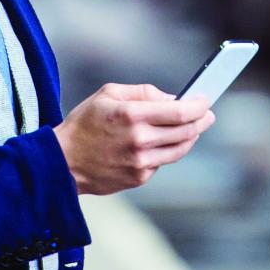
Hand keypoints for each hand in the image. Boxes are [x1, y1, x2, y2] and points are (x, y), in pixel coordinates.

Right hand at [53, 83, 214, 195]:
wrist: (63, 162)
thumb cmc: (84, 124)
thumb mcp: (108, 94)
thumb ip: (143, 92)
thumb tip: (171, 99)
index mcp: (132, 115)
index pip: (180, 112)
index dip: (199, 105)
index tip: (205, 100)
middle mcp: (140, 140)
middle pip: (187, 131)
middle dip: (202, 120)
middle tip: (207, 114)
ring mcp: (141, 162)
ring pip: (180, 149)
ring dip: (191, 136)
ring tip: (193, 127)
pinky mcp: (139, 177)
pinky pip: (164, 162)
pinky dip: (169, 150)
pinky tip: (164, 142)